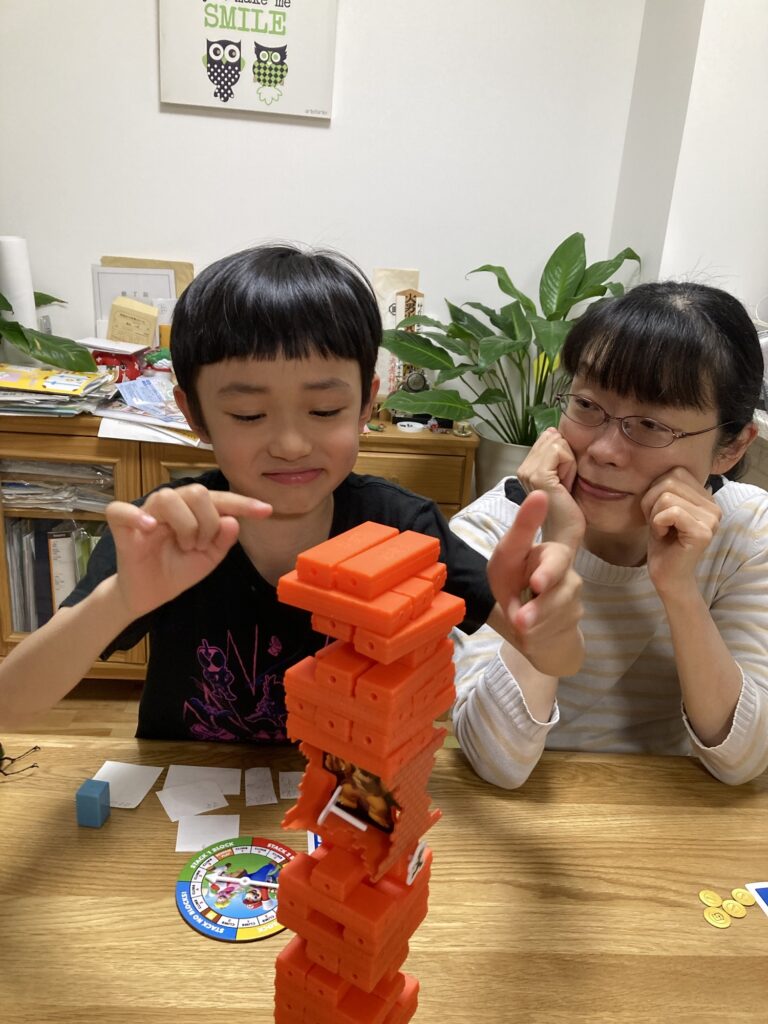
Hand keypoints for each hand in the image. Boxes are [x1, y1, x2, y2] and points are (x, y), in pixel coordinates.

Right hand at [106, 484, 272, 618]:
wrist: (150, 594)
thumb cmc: (179, 570)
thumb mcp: (209, 559)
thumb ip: (223, 540)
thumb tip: (234, 521)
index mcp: (193, 510)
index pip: (219, 499)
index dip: (242, 503)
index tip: (267, 511)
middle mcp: (171, 505)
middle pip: (196, 492)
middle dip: (208, 522)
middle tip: (201, 546)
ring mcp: (146, 513)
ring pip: (169, 498)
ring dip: (185, 525)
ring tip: (185, 546)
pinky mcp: (122, 527)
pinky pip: (121, 510)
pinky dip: (136, 516)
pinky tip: (151, 527)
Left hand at [488, 490, 583, 674]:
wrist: (525, 619)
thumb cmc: (513, 578)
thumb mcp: (507, 555)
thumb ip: (522, 530)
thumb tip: (540, 493)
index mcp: (552, 554)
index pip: (557, 559)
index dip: (548, 572)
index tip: (537, 582)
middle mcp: (568, 575)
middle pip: (560, 593)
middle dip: (541, 607)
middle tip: (521, 619)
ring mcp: (573, 601)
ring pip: (556, 616)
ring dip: (533, 623)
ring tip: (518, 622)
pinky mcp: (572, 623)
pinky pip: (553, 632)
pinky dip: (535, 634)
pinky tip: (529, 629)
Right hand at [517, 428, 584, 551]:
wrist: (566, 535)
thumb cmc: (568, 509)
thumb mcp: (563, 475)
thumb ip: (556, 454)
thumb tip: (553, 430)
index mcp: (526, 468)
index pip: (548, 439)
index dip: (563, 456)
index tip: (563, 480)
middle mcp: (522, 469)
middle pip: (553, 438)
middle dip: (566, 457)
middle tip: (565, 483)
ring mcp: (528, 472)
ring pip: (557, 443)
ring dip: (569, 462)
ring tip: (565, 484)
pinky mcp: (538, 476)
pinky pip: (560, 451)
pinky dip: (570, 466)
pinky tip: (566, 484)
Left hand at [641, 468, 720, 597]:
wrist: (666, 575)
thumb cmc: (662, 541)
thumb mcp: (660, 507)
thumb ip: (665, 487)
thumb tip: (654, 466)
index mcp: (705, 497)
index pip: (675, 472)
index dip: (655, 490)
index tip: (658, 512)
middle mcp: (713, 506)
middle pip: (669, 481)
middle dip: (651, 501)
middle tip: (657, 523)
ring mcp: (711, 519)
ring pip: (667, 496)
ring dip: (654, 514)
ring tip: (662, 530)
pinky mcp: (703, 532)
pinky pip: (670, 512)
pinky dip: (657, 523)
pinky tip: (663, 536)